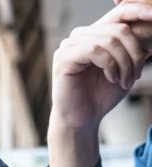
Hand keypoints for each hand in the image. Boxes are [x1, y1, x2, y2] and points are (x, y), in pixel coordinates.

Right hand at [51, 2, 151, 129]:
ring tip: (125, 81)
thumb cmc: (102, 95)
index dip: (139, 10)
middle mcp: (81, 35)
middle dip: (135, 53)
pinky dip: (110, 65)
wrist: (83, 119)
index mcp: (95, 34)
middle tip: (136, 75)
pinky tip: (111, 79)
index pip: (120, 12)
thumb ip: (137, 46)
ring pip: (109, 40)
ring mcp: (69, 45)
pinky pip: (94, 50)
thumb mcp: (127, 66)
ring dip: (124, 63)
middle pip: (119, 28)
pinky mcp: (63, 57)